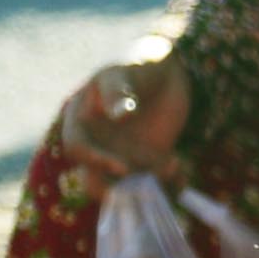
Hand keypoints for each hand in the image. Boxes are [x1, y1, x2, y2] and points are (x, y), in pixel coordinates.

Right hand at [50, 58, 185, 182]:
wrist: (168, 74)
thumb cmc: (138, 67)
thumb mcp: (126, 73)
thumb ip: (118, 91)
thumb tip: (119, 115)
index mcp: (82, 121)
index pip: (78, 148)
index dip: (95, 161)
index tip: (122, 166)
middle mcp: (98, 145)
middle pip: (94, 180)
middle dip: (118, 191)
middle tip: (143, 190)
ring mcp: (123, 157)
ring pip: (128, 188)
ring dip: (148, 188)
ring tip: (173, 168)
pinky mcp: (149, 164)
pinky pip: (155, 184)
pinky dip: (169, 184)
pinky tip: (180, 166)